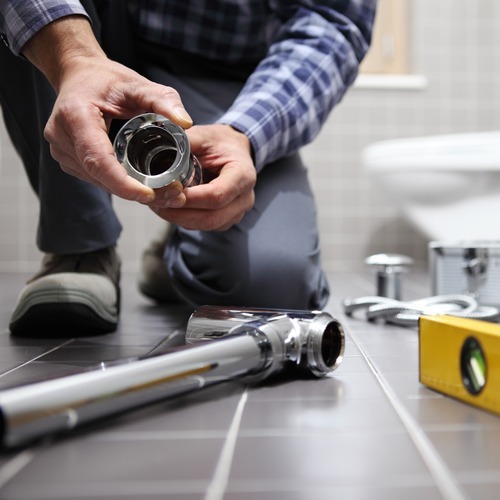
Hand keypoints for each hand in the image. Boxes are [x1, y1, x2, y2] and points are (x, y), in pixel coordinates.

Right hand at [22, 16, 192, 203]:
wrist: (80, 76)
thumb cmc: (108, 80)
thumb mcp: (138, 85)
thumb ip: (163, 100)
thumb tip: (185, 123)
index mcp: (75, 116)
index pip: (99, 160)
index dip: (123, 183)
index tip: (149, 194)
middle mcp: (62, 137)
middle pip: (100, 176)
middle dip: (134, 190)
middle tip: (169, 193)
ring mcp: (62, 151)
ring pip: (99, 181)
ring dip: (128, 189)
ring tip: (162, 189)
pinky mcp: (68, 160)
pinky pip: (96, 178)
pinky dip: (118, 183)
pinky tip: (140, 182)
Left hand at [149, 124, 255, 230]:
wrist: (234, 149)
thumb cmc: (220, 143)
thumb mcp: (204, 136)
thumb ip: (185, 143)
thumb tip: (158, 149)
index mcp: (243, 175)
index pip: (216, 195)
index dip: (190, 198)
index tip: (167, 192)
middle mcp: (244, 198)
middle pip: (211, 217)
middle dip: (180, 214)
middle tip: (156, 203)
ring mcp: (237, 212)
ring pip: (207, 225)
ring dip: (179, 219)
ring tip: (159, 205)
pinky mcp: (228, 219)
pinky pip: (205, 226)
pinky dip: (185, 220)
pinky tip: (171, 208)